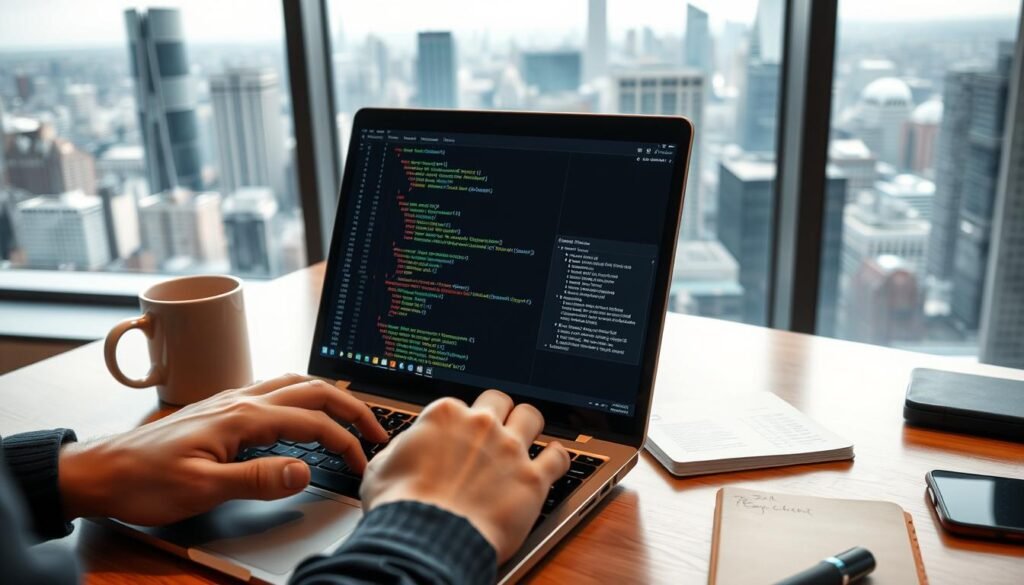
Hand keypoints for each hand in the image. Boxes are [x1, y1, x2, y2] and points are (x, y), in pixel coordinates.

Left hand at [58, 373, 387, 524]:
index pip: (311, 422)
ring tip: (350, 416)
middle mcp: (241, 400)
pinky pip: (275, 390)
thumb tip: (304, 469)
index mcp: (242, 417)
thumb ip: (258, 478)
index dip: (344, 442)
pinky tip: (302, 412)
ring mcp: (231, 400)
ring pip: (294, 383)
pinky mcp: (221, 408)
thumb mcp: (202, 488)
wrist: (99, 471)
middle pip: (312, 390)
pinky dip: (303, 396)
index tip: (363, 462)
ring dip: (328, 396)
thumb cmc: (143, 481)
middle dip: (350, 408)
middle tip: (376, 430)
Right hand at [360, 390, 570, 562]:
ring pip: (532, 416)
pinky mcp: (532, 479)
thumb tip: (405, 449)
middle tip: (495, 428)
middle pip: (499, 400)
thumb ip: (402, 449)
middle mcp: (481, 425)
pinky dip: (558, 457)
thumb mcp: (382, 467)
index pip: (458, 405)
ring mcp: (509, 449)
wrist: (424, 539)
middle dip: (497, 411)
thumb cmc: (400, 507)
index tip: (458, 437)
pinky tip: (555, 460)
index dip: (458, 423)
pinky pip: (558, 458)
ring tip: (529, 435)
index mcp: (445, 415)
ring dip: (530, 424)